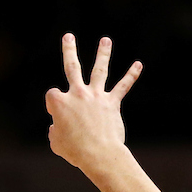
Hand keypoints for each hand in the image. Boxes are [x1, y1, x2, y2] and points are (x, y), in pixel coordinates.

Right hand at [46, 34, 141, 174]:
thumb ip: (55, 132)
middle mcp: (78, 94)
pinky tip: (138, 65)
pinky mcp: (112, 104)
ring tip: (106, 41)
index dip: (53, 106)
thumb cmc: (75, 151)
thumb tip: (57, 129)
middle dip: (69, 51)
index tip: (57, 118)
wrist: (99, 154)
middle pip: (72, 67)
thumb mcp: (57, 144)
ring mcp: (96, 97)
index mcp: (60, 103)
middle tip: (69, 37)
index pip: (52, 95)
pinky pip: (123, 86)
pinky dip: (131, 75)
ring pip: (99, 70)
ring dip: (103, 54)